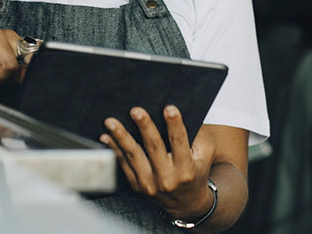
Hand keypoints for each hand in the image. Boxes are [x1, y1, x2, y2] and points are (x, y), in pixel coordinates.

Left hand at [100, 105, 216, 220]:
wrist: (186, 204)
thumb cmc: (196, 172)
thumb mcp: (205, 154)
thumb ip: (198, 134)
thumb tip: (177, 112)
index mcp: (185, 169)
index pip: (179, 142)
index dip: (174, 125)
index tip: (169, 108)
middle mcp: (167, 178)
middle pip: (154, 148)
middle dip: (144, 127)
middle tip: (136, 111)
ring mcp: (149, 184)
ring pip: (133, 156)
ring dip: (121, 137)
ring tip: (111, 122)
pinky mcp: (136, 186)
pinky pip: (123, 164)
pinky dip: (114, 149)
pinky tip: (106, 136)